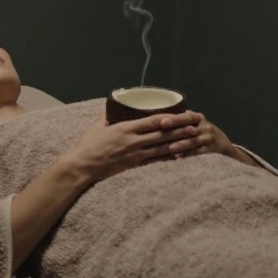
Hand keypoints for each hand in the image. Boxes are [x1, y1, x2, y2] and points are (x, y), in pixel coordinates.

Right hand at [61, 111, 203, 185]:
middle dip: (180, 129)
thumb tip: (111, 110)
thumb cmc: (87, 146)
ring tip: (193, 139)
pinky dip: (168, 158)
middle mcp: (134, 140)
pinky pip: (155, 161)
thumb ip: (107, 118)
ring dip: (179, 143)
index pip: (153, 121)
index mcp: (125, 128)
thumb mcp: (96, 127)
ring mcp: (135, 154)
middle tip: (196, 126)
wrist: (82, 167)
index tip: (182, 114)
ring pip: (162, 147)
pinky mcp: (134, 165)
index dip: (170, 117)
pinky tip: (179, 156)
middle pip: (162, 133)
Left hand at [164, 111, 245, 161]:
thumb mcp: (195, 124)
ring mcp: (209, 139)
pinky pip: (199, 153)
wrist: (224, 146)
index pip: (186, 117)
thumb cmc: (202, 133)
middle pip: (188, 129)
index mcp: (198, 118)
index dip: (175, 119)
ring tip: (170, 149)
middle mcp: (205, 127)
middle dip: (174, 132)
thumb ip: (180, 121)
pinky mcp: (212, 151)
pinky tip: (179, 159)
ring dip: (181, 145)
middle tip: (160, 135)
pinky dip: (189, 156)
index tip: (162, 123)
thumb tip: (157, 118)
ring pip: (193, 142)